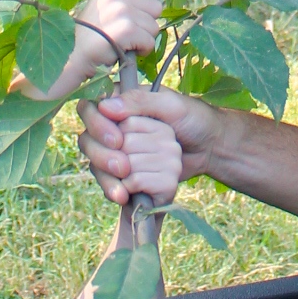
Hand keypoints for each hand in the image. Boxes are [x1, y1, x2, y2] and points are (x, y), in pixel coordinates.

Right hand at [68, 0, 163, 87]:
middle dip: (146, 22)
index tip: (136, 9)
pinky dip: (142, 50)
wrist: (73, 55)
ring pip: (154, 26)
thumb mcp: (105, 4)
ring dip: (143, 38)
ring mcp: (121, 10)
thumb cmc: (92, 32)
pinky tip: (126, 50)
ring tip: (124, 41)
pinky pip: (149, 41)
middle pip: (156, 6)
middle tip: (127, 30)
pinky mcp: (125, 29)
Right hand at [79, 85, 219, 206]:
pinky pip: (108, 183)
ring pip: (96, 164)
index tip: (117, 140)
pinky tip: (123, 196)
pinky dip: (114, 189)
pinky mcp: (123, 174)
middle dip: (105, 156)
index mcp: (121, 104)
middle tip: (124, 167)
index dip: (98, 126)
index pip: (90, 110)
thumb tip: (105, 105)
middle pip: (89, 141)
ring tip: (127, 186)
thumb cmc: (192, 118)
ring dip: (112, 176)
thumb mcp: (170, 105)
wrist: (209, 148)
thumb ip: (139, 102)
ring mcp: (116, 151)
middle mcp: (113, 126)